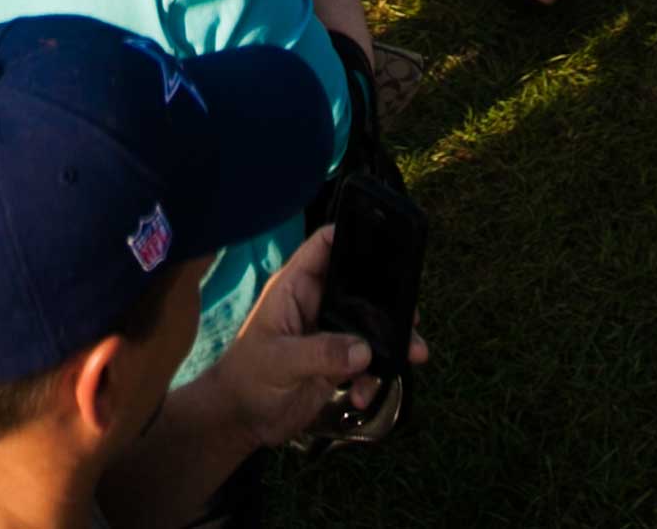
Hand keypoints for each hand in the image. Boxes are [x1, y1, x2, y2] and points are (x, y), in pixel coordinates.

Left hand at [205, 223, 410, 449]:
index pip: (324, 246)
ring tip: (413, 355)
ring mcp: (330, 333)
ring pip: (371, 326)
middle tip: (414, 315)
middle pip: (360, 287)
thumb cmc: (246, 379)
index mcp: (296, 287)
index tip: (388, 241)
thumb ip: (321, 353)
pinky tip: (363, 396)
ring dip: (392, 342)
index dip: (352, 235)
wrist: (243, 422)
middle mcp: (317, 304)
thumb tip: (365, 350)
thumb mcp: (279, 362)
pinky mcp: (339, 363)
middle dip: (388, 301)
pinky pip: (368, 361)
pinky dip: (373, 377)